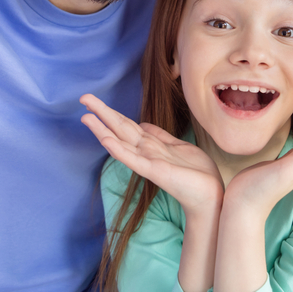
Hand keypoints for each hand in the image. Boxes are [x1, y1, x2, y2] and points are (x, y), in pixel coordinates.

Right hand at [80, 94, 224, 214]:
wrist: (209, 194)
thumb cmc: (195, 171)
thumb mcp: (177, 146)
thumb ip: (159, 135)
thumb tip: (143, 124)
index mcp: (150, 144)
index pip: (125, 125)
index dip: (110, 112)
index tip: (94, 102)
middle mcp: (145, 151)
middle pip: (119, 128)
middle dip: (102, 113)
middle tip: (83, 98)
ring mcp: (148, 161)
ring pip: (121, 141)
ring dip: (103, 129)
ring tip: (86, 117)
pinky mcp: (155, 171)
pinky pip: (134, 159)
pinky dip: (119, 150)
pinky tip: (106, 141)